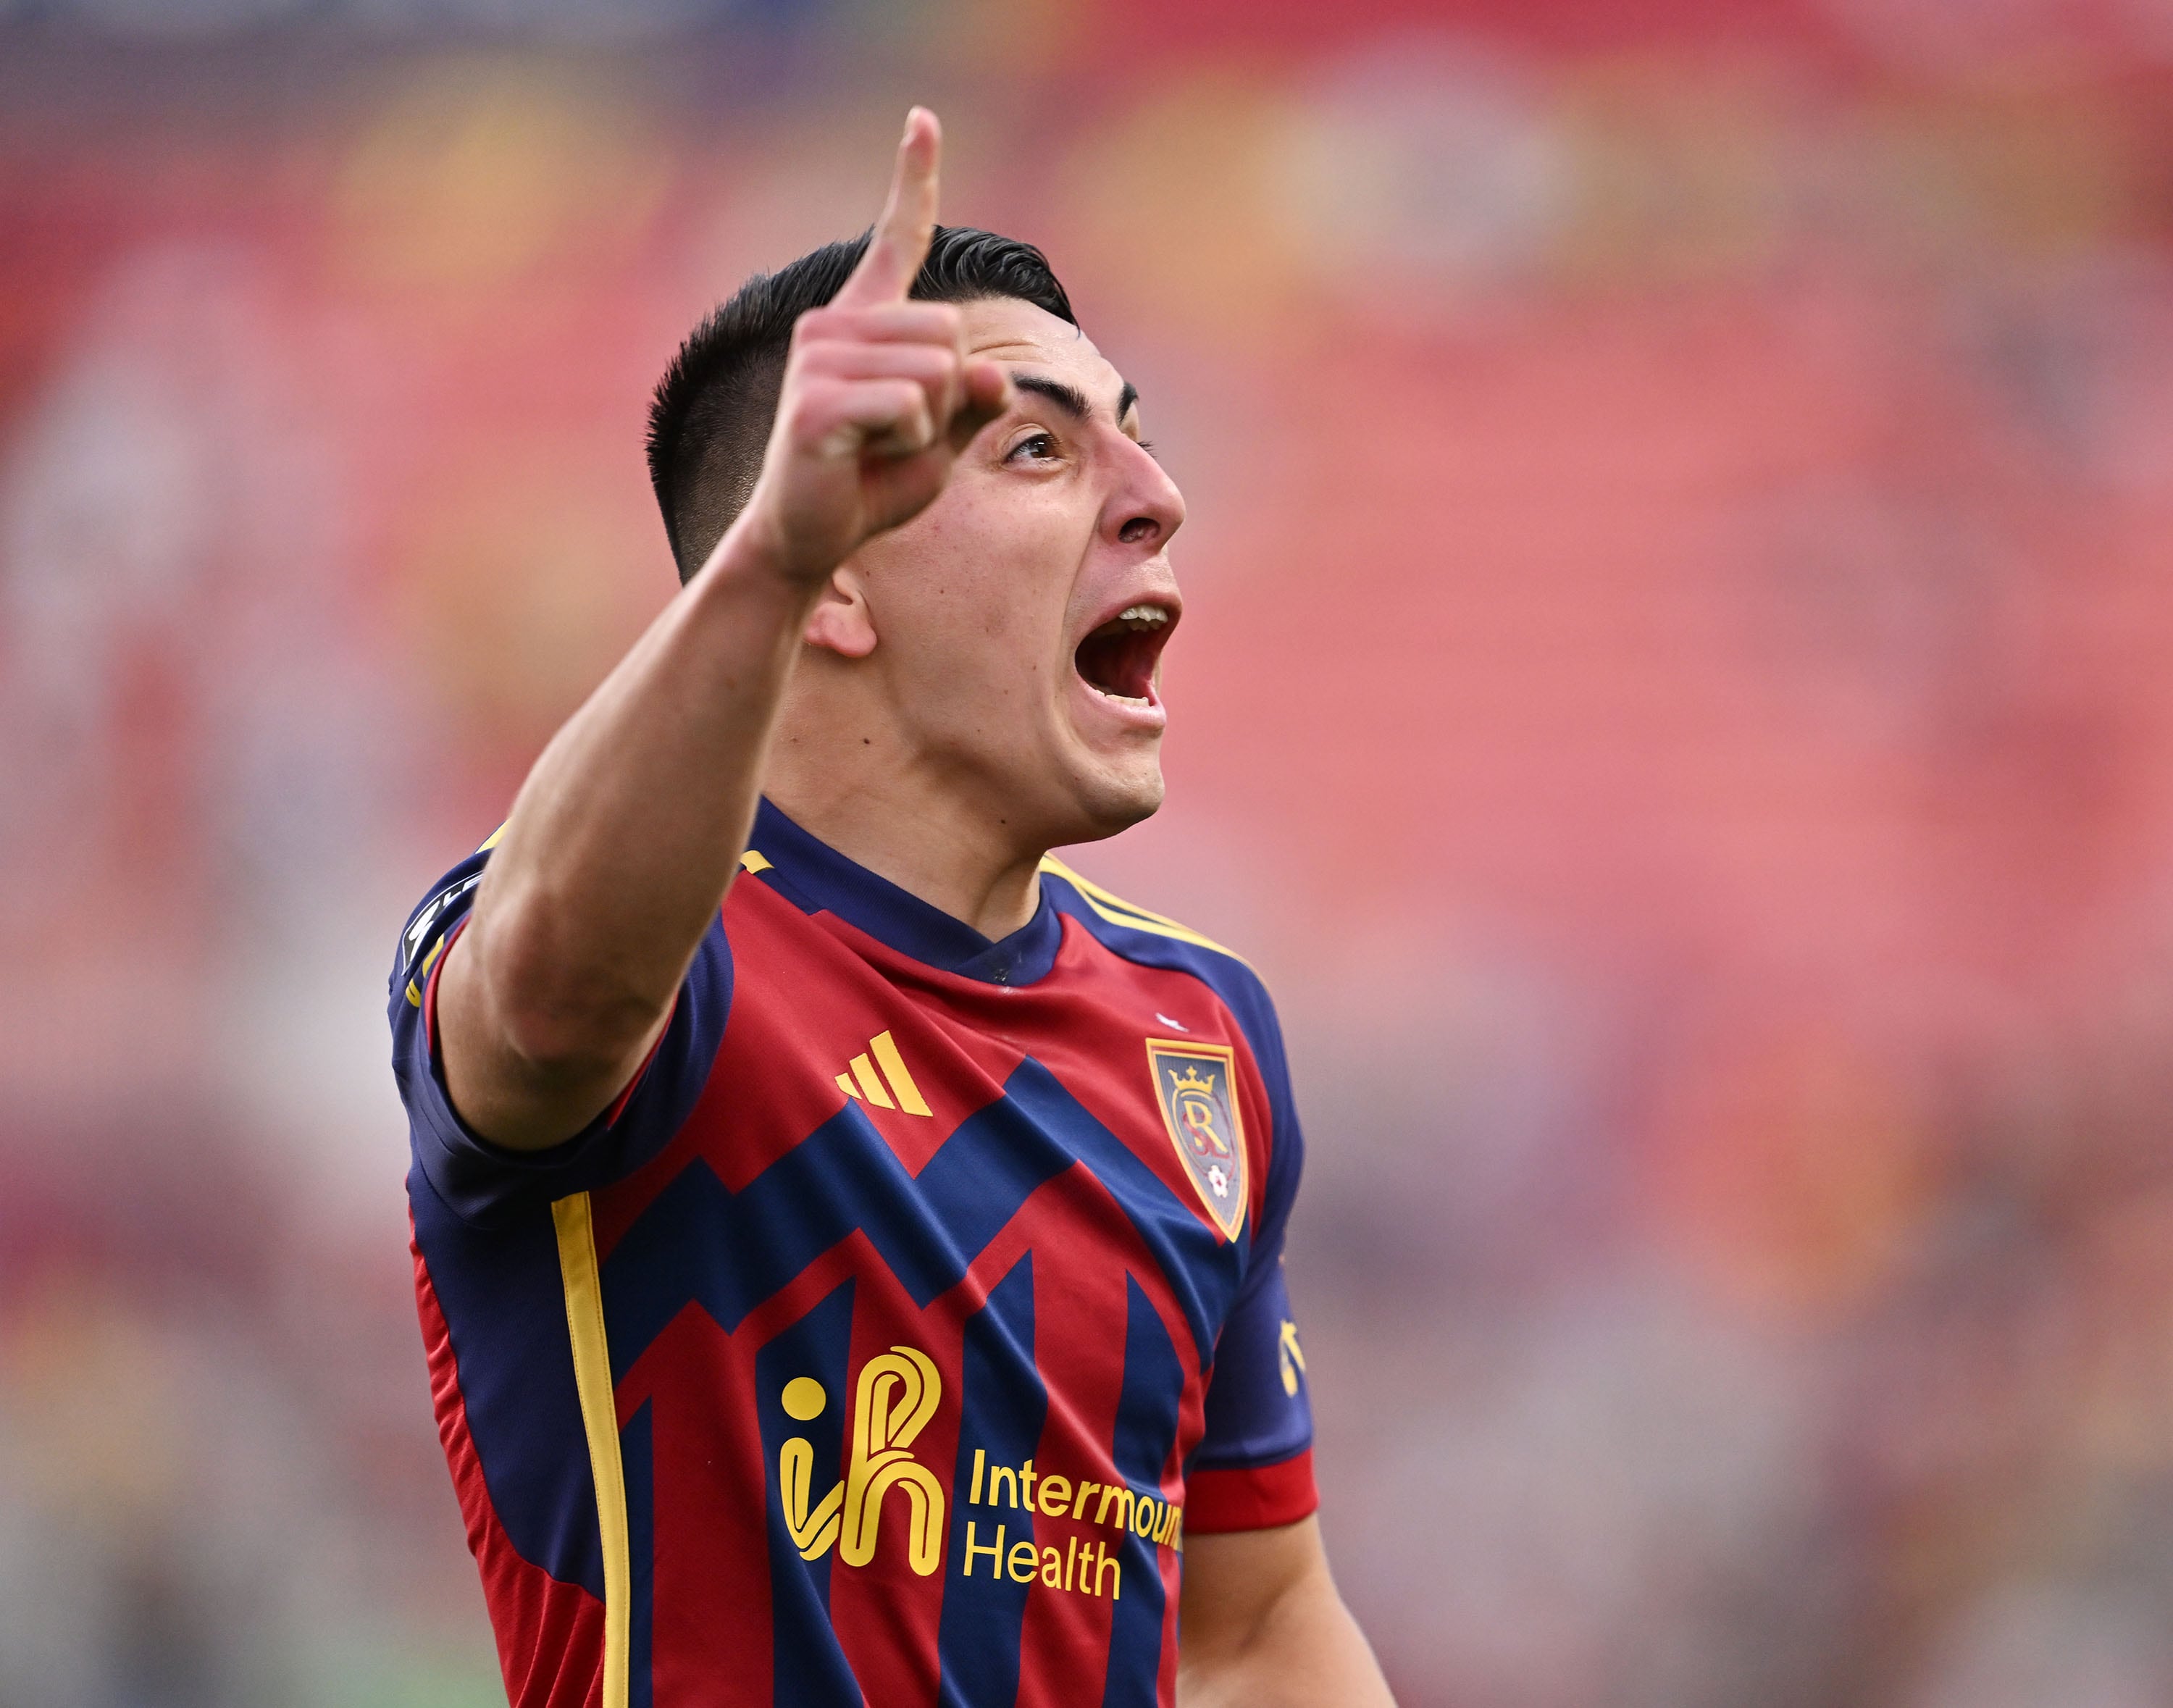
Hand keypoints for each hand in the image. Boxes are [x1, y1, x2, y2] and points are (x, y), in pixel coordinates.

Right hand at [735, 108, 1012, 586]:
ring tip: (880, 447)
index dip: (912, 180)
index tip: (922, 120)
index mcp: (863, 323)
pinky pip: (909, 407)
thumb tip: (990, 377)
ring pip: (938, 373)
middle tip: (899, 435)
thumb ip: (973, 403)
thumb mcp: (942, 440)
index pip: (895, 241)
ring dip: (931, 425)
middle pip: (952, 336)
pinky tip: (866, 458)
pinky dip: (910, 443)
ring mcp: (818, 358)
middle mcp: (832, 325)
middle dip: (949, 399)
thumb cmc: (871, 484)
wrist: (808, 537)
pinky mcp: (816, 402)